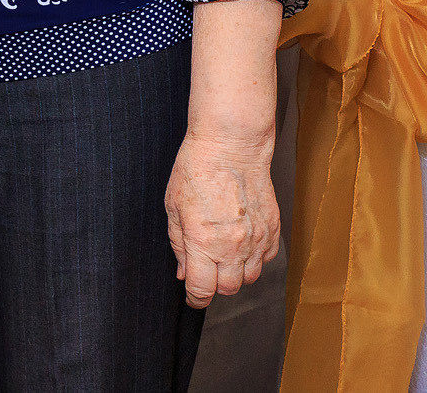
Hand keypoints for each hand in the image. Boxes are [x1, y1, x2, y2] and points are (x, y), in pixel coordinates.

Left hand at [165, 132, 280, 307]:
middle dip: (214, 285)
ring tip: (222, 254)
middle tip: (205, 271)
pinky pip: (266, 259)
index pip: (202, 289)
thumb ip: (178, 244)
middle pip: (229, 289)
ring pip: (250, 277)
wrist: (231, 147)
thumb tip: (184, 272)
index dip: (194, 298)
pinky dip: (254, 259)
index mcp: (203, 243)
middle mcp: (233, 247)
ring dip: (235, 273)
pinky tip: (241, 243)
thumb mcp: (173, 207)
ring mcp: (257, 240)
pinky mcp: (274, 230)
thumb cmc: (195, 171)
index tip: (192, 297)